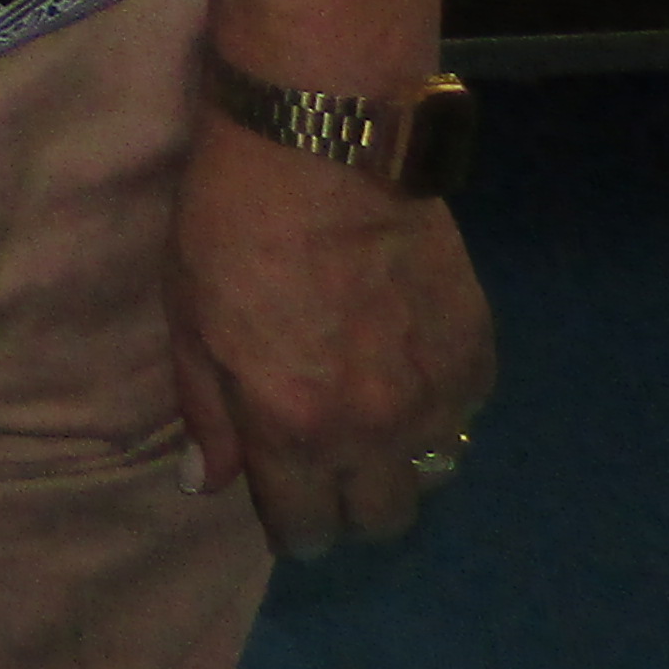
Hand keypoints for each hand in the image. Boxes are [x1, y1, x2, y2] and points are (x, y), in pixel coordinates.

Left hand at [165, 117, 494, 556]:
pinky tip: (405, 359)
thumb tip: (209, 484)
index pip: (306, 529)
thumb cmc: (232, 221)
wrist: (325, 138)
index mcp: (296, 429)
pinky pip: (463, 413)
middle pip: (380, 519)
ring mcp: (437, 395)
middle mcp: (376, 431)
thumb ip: (208, 412)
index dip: (289, 518)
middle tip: (325, 453)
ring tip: (369, 408)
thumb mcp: (190, 317)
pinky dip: (436, 403)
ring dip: (399, 457)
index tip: (280, 491)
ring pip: (432, 473)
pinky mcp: (478, 353)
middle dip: (348, 500)